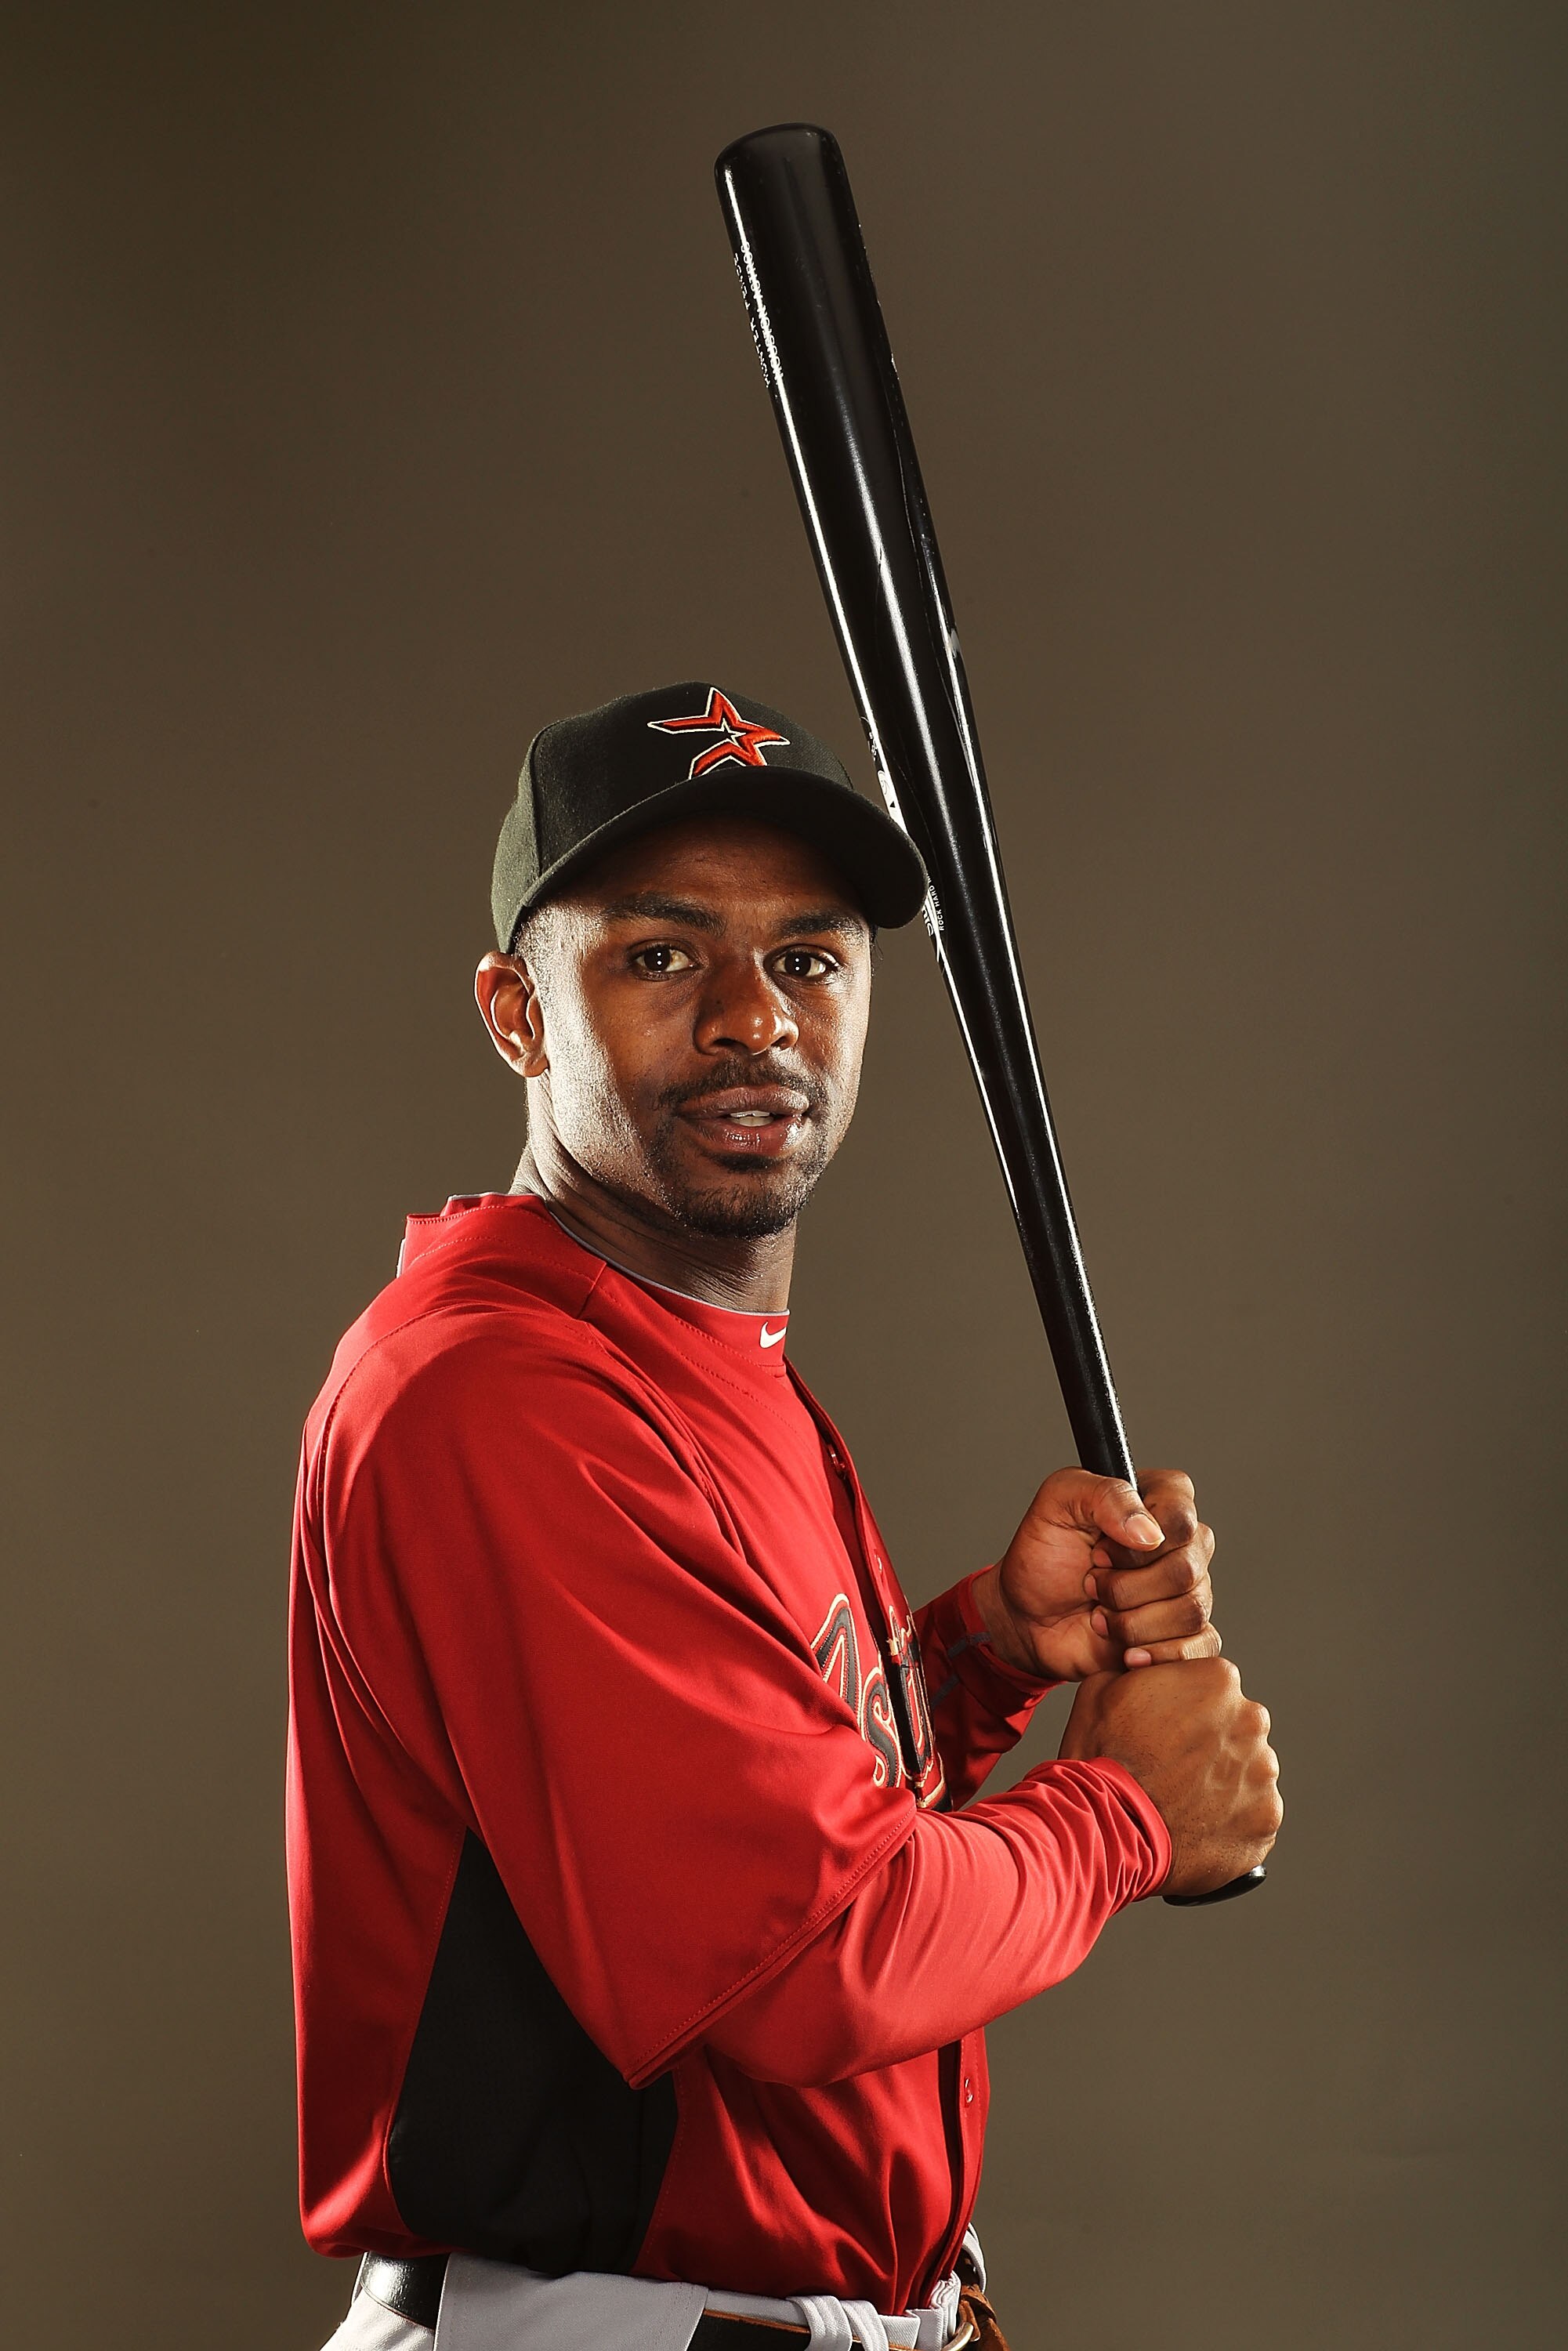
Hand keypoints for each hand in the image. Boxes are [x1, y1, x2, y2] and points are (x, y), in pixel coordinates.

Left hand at [970, 1467, 1219, 1683]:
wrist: (1028, 1617)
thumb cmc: (1044, 1556)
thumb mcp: (1056, 1503)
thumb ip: (1104, 1495)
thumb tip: (1150, 1532)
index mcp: (1159, 1499)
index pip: (1180, 1515)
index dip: (1134, 1544)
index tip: (1099, 1551)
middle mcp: (1182, 1543)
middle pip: (1187, 1568)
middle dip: (1125, 1586)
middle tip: (1092, 1583)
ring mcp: (1187, 1589)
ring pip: (1191, 1610)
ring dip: (1132, 1621)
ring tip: (1101, 1614)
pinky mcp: (1185, 1634)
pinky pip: (1200, 1648)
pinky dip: (1157, 1653)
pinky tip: (1125, 1650)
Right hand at [1058, 1659, 1281, 1895]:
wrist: (1105, 1829)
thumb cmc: (1101, 1758)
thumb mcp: (1102, 1687)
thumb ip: (1141, 1671)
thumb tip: (1144, 1668)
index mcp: (1219, 1679)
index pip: (1215, 1686)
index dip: (1187, 1708)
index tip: (1168, 1729)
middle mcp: (1251, 1720)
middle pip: (1236, 1727)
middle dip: (1211, 1743)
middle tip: (1172, 1767)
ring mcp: (1263, 1774)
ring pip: (1247, 1772)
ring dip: (1222, 1782)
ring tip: (1181, 1800)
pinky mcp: (1265, 1821)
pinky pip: (1252, 1815)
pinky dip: (1229, 1821)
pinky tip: (1194, 1825)